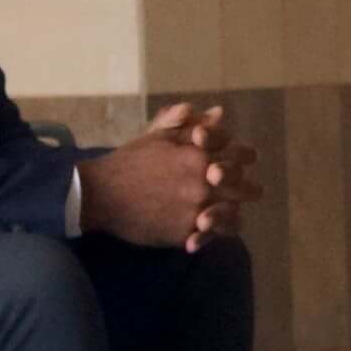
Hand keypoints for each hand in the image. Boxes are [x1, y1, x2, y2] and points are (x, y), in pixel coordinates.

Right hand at [82, 103, 258, 251]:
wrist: (99, 195)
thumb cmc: (129, 161)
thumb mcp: (157, 136)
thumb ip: (189, 124)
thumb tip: (219, 112)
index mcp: (199, 156)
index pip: (243, 156)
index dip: (247, 157)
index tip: (247, 160)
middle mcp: (203, 185)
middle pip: (245, 189)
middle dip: (247, 188)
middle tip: (251, 191)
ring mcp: (195, 211)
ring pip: (233, 217)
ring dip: (233, 213)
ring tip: (230, 212)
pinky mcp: (184, 234)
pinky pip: (211, 237)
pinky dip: (213, 234)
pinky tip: (208, 228)